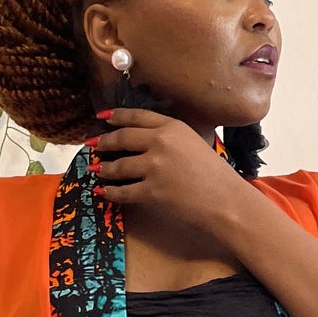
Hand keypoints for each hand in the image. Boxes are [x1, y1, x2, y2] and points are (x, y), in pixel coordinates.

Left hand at [91, 107, 254, 246]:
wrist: (225, 200)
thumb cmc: (215, 174)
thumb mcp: (194, 143)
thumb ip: (171, 137)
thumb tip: (145, 141)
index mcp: (172, 127)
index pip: (137, 117)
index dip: (116, 116)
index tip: (102, 118)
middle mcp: (160, 142)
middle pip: (122, 138)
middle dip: (103, 142)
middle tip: (92, 145)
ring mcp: (154, 167)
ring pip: (119, 166)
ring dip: (104, 168)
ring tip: (96, 169)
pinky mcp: (151, 191)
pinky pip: (123, 192)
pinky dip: (110, 192)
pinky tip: (102, 192)